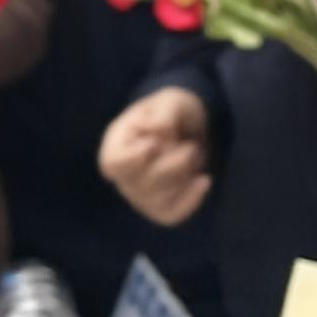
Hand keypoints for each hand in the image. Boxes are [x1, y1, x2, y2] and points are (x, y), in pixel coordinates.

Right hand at [98, 89, 214, 228]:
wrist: (188, 125)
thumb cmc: (171, 110)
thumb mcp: (170, 101)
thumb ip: (163, 115)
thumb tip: (157, 133)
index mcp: (116, 143)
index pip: (112, 163)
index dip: (134, 157)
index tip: (155, 142)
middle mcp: (123, 174)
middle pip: (140, 184)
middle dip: (172, 164)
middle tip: (188, 146)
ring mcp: (139, 194)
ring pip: (158, 201)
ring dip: (184, 177)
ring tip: (193, 155)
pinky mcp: (159, 206)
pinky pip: (171, 215)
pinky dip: (191, 200)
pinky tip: (203, 180)